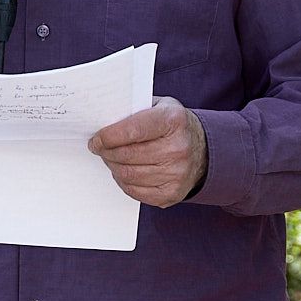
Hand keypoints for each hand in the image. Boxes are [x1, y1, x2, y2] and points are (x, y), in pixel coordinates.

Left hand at [89, 98, 207, 207]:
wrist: (203, 150)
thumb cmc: (174, 126)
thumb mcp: (160, 107)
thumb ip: (135, 111)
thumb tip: (103, 120)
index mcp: (173, 120)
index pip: (132, 130)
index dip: (108, 136)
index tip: (96, 139)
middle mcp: (178, 148)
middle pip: (127, 155)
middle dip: (106, 152)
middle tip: (99, 148)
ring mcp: (177, 173)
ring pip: (128, 174)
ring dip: (113, 166)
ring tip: (110, 158)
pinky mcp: (172, 193)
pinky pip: (135, 191)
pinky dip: (123, 181)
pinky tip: (123, 171)